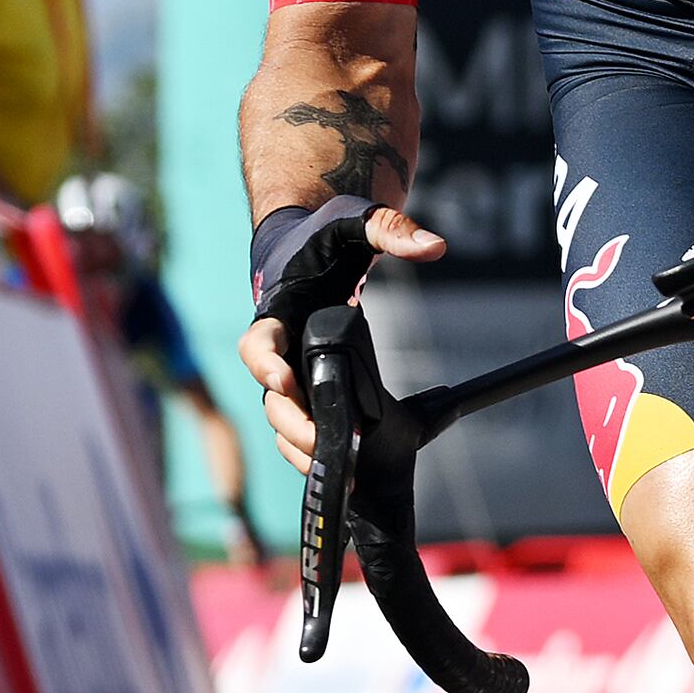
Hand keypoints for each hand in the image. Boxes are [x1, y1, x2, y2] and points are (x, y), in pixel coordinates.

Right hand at [236, 202, 444, 470]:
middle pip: (271, 397)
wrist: (305, 245)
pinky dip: (312, 447)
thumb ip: (391, 231)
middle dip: (293, 424)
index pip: (258, 343)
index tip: (284, 382)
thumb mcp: (356, 223)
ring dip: (302, 445)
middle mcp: (278, 347)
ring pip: (283, 418)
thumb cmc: (325, 235)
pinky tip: (337, 467)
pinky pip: (299, 422)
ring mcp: (288, 370)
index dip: (264, 365)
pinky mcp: (304, 384)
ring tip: (334, 469)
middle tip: (322, 442)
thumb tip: (435, 246)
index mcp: (278, 310)